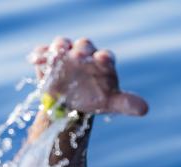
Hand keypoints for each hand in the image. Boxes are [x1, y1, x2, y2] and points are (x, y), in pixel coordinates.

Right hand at [29, 37, 147, 115]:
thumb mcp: (111, 104)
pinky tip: (35, 60)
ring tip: (57, 52)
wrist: (72, 103)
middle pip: (84, 45)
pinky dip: (39, 55)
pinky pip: (43, 53)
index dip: (104, 57)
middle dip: (82, 49)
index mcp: (102, 62)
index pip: (105, 56)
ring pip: (62, 44)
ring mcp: (65, 54)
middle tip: (79, 54)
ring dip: (59, 46)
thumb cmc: (95, 99)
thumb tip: (145, 109)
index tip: (103, 59)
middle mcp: (84, 54)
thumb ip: (127, 104)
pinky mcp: (48, 59)